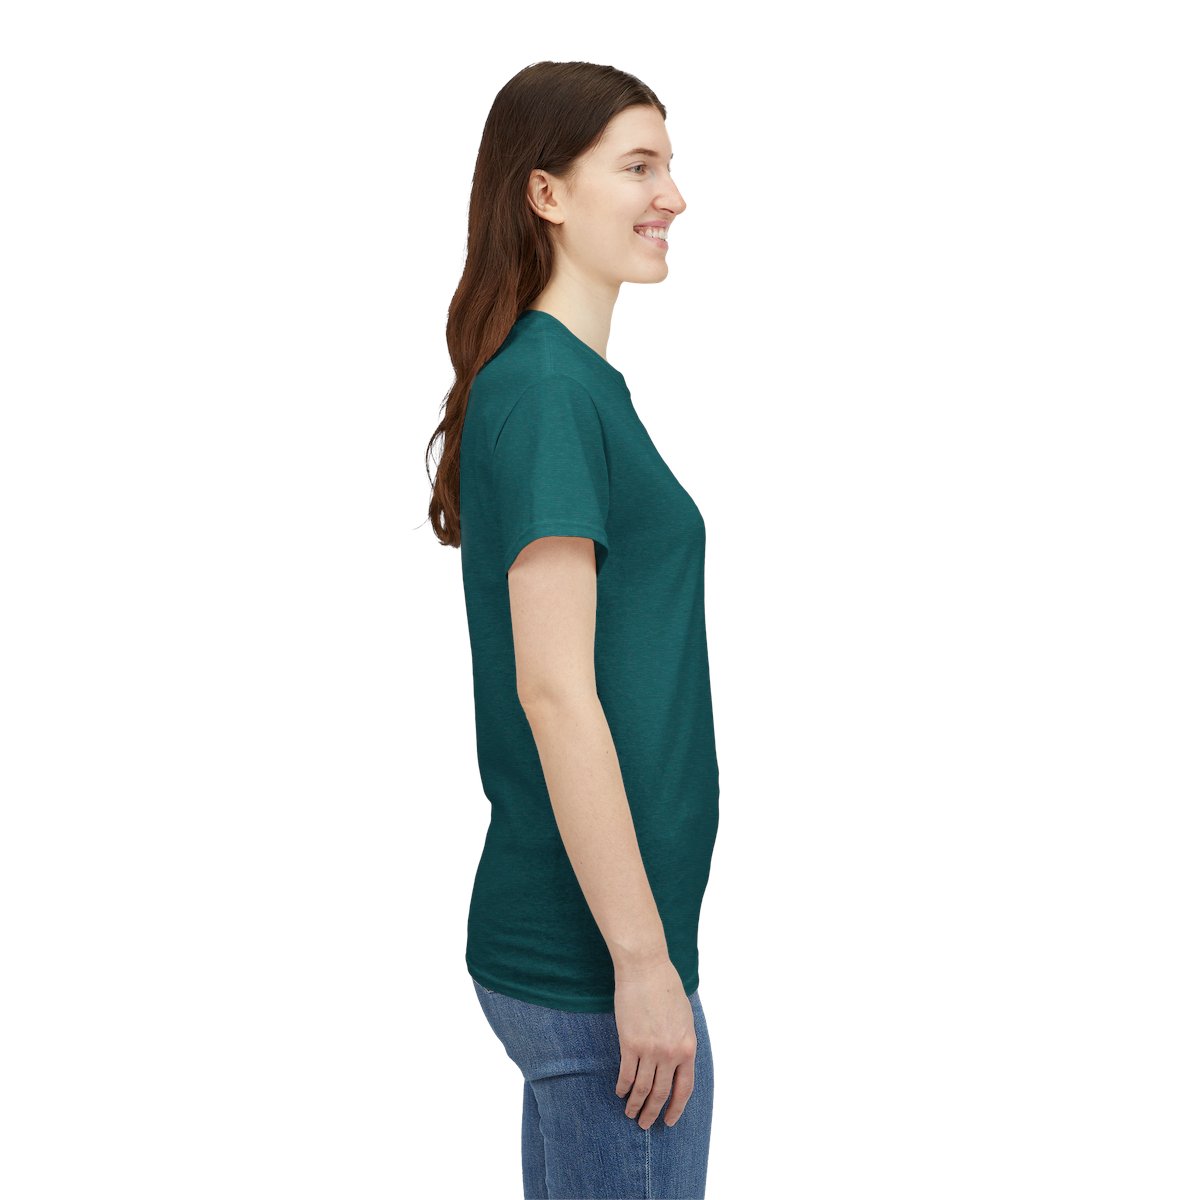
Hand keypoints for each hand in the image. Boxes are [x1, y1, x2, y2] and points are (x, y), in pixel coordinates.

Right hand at [613, 958, 696, 1129]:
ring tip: (630, 1113)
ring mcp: (650, 1050)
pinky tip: (620, 1092)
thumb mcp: (685, 1017)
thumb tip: (679, 1060)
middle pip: (662, 1093)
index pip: (684, 1088)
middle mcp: (671, 1053)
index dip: (676, 1107)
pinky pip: (626, 1074)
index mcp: (688, 1047)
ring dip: (635, 1104)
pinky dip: (623, 1086)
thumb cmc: (666, 987)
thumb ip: (683, 1041)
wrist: (646, 969)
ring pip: (643, 1088)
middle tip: (645, 1124)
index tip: (669, 1120)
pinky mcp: (629, 1043)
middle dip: (653, 1112)